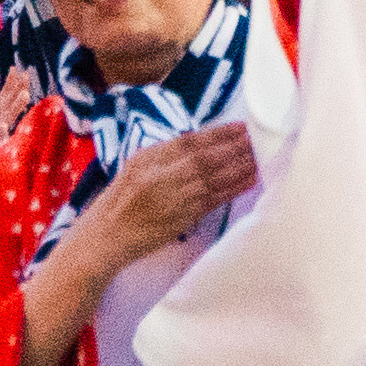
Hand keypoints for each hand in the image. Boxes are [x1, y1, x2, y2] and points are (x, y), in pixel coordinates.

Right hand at [85, 120, 259, 261]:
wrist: (104, 238)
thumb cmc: (118, 203)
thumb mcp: (135, 168)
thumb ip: (164, 156)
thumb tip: (199, 145)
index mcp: (146, 158)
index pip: (189, 141)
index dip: (218, 133)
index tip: (240, 126)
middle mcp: (159, 175)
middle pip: (205, 157)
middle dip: (234, 147)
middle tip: (259, 138)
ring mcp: (171, 197)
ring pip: (212, 178)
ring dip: (239, 166)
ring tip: (261, 156)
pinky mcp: (181, 218)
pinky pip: (212, 200)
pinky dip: (233, 189)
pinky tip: (250, 180)